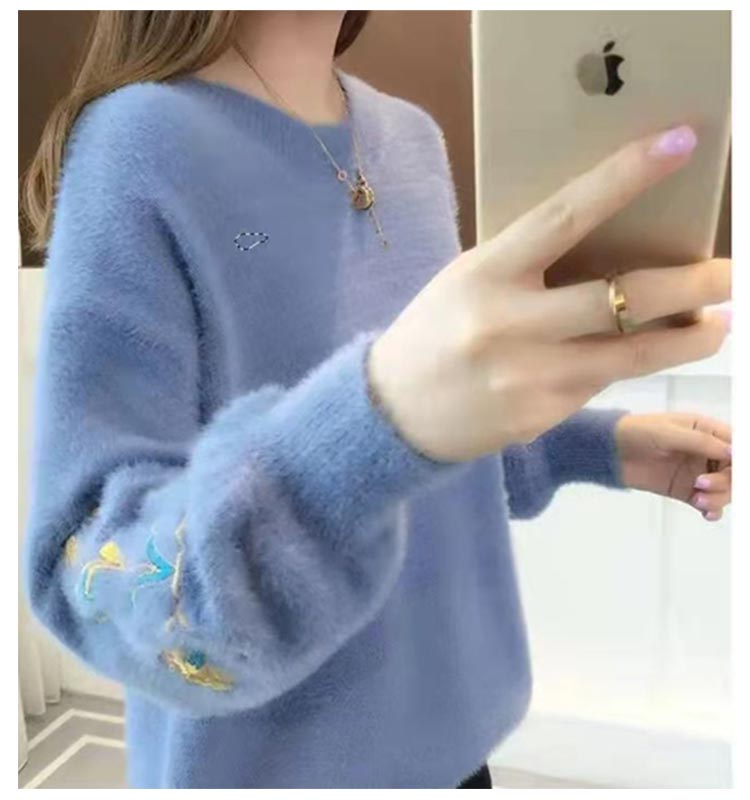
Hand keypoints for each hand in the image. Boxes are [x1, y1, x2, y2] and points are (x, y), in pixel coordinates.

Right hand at [368, 125, 730, 461]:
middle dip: (692, 283)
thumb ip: (528, 264)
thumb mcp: (468, 280)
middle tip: (730, 271)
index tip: (680, 143)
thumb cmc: (433, 332)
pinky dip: (630, 366)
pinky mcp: (540, 416)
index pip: (565, 215)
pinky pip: (601, 384)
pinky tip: (643, 356)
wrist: (392, 413)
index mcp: (485, 273)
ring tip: (718, 325)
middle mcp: (509, 324)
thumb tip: (608, 245)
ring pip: (631, 354)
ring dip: (689, 339)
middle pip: (622, 297)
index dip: (626, 176)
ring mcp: (528, 376)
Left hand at [615, 413, 731, 520]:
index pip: (736, 445)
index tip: (736, 470)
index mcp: (705, 430)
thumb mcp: (668, 433)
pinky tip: (706, 513)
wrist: (608, 451)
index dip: (739, 460)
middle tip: (702, 484)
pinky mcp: (684, 490)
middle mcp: (705, 452)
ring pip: (725, 489)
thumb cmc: (634, 432)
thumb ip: (701, 442)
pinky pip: (708, 503)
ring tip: (697, 499)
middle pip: (734, 471)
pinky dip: (713, 510)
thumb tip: (733, 452)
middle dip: (726, 481)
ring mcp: (696, 472)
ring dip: (719, 497)